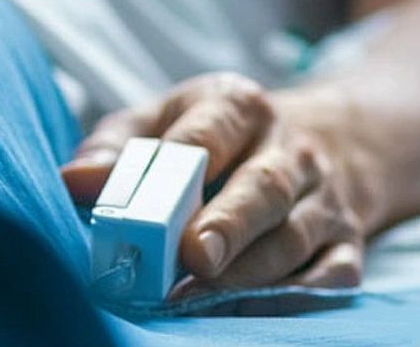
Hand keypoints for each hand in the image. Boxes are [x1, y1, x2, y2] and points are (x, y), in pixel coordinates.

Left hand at [62, 73, 382, 292]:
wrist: (315, 142)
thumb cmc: (213, 138)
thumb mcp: (161, 120)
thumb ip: (115, 148)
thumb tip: (73, 182)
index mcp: (240, 107)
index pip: (212, 130)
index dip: (185, 163)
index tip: (155, 204)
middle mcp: (290, 149)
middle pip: (263, 186)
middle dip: (229, 223)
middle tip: (194, 257)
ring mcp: (324, 197)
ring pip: (293, 237)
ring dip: (249, 272)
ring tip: (200, 297)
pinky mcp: (346, 242)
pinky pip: (330, 276)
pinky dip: (293, 298)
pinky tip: (248, 312)